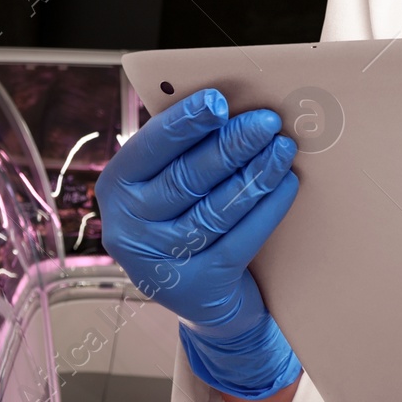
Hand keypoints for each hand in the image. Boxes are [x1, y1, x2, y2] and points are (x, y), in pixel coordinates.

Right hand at [98, 89, 302, 398]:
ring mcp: (162, 261)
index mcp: (116, 190)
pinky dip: (267, 208)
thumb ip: (179, 153)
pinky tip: (285, 184)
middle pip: (187, 178)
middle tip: (266, 122)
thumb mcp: (163, 189)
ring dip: (255, 174)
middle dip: (231, 145)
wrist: (202, 300)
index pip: (150, 149)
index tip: (218, 101)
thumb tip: (224, 109)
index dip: (185, 123)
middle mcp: (130, 229)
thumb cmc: (183, 222)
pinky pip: (240, 238)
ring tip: (283, 148)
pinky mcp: (199, 285)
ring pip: (216, 208)